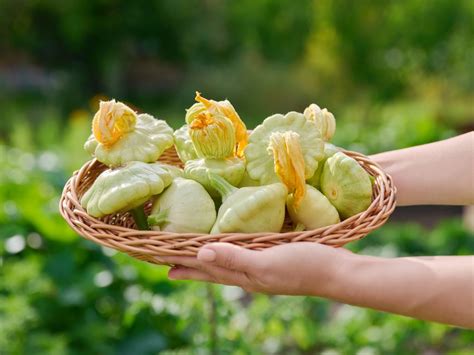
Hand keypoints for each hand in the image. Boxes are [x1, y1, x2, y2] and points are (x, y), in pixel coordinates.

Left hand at [159, 242, 354, 295]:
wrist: (337, 271)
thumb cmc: (303, 266)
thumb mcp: (266, 262)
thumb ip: (234, 259)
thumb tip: (199, 254)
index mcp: (243, 276)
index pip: (205, 269)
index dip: (182, 264)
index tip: (158, 260)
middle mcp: (248, 273)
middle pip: (212, 268)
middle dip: (189, 264)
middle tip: (166, 260)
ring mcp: (261, 266)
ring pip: (226, 261)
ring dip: (207, 258)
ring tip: (193, 255)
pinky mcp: (273, 257)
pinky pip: (244, 253)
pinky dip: (231, 249)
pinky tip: (235, 244)